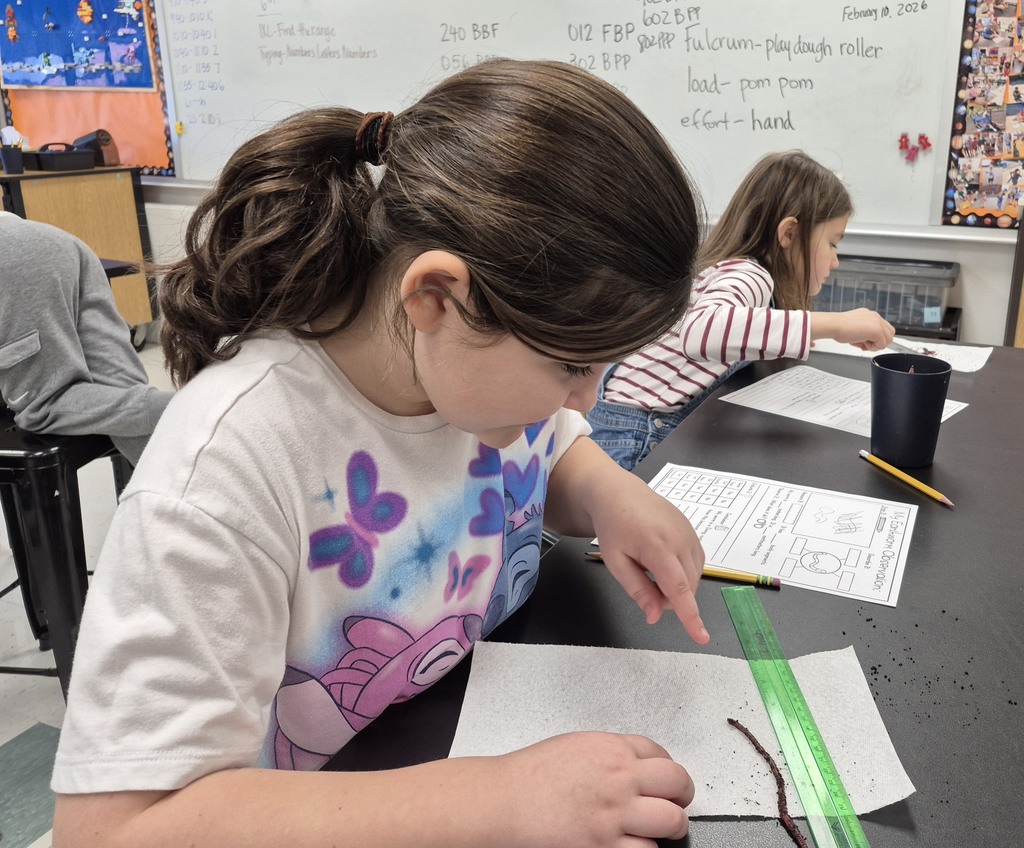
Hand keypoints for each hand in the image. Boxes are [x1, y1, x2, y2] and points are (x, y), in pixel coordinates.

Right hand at [494, 732, 693, 847]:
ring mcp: (615, 815)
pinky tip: (633, 844)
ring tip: (660, 830)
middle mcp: (619, 779)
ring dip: (670, 826)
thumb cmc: (531, 775)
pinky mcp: (605, 847)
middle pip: (677, 783)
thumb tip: (636, 766)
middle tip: (673, 804)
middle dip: (680, 795)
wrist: (504, 801)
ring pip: (672, 821)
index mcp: (611, 749)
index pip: (662, 755)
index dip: (667, 770)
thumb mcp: (576, 747)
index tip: (665, 780)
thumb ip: (611, 754)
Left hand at [589, 473, 708, 643]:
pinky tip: (663, 561)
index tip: (701, 636)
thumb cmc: (613, 526)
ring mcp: (690, 533)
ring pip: (694, 577)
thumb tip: (655, 617)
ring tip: (649, 566)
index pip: (678, 588)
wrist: (619, 493)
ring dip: (676, 584)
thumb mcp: (616, 561)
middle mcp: (680, 539)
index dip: (690, 616)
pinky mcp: (694, 532)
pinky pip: (696, 563)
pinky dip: (682, 572)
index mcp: (658, 546)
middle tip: (642, 580)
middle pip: (687, 586)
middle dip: (668, 597)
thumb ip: (638, 590)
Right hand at [812, 308, 894, 350]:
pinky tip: (862, 343)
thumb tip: (869, 343)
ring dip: (876, 345)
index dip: (877, 338)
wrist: (833, 325)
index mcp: (869, 315)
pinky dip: (873, 347)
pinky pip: (882, 344)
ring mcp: (877, 322)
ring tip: (863, 344)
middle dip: (880, 342)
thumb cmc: (838, 328)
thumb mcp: (855, 329)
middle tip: (866, 345)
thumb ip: (865, 334)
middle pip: (890, 333)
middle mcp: (875, 316)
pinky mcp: (877, 330)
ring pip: (888, 339)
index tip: (865, 342)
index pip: (883, 328)